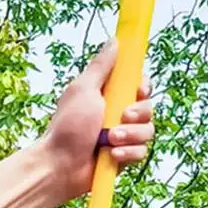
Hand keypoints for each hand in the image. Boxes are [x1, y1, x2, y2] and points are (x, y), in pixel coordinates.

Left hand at [37, 40, 153, 204]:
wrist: (59, 166)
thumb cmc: (67, 125)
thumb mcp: (84, 89)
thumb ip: (102, 66)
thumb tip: (115, 41)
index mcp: (109, 95)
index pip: (139, 84)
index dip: (143, 87)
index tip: (138, 90)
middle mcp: (118, 113)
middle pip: (148, 107)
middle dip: (138, 114)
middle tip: (122, 117)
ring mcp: (123, 135)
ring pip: (147, 130)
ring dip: (131, 135)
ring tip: (111, 141)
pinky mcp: (125, 156)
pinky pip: (141, 151)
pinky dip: (128, 153)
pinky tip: (112, 155)